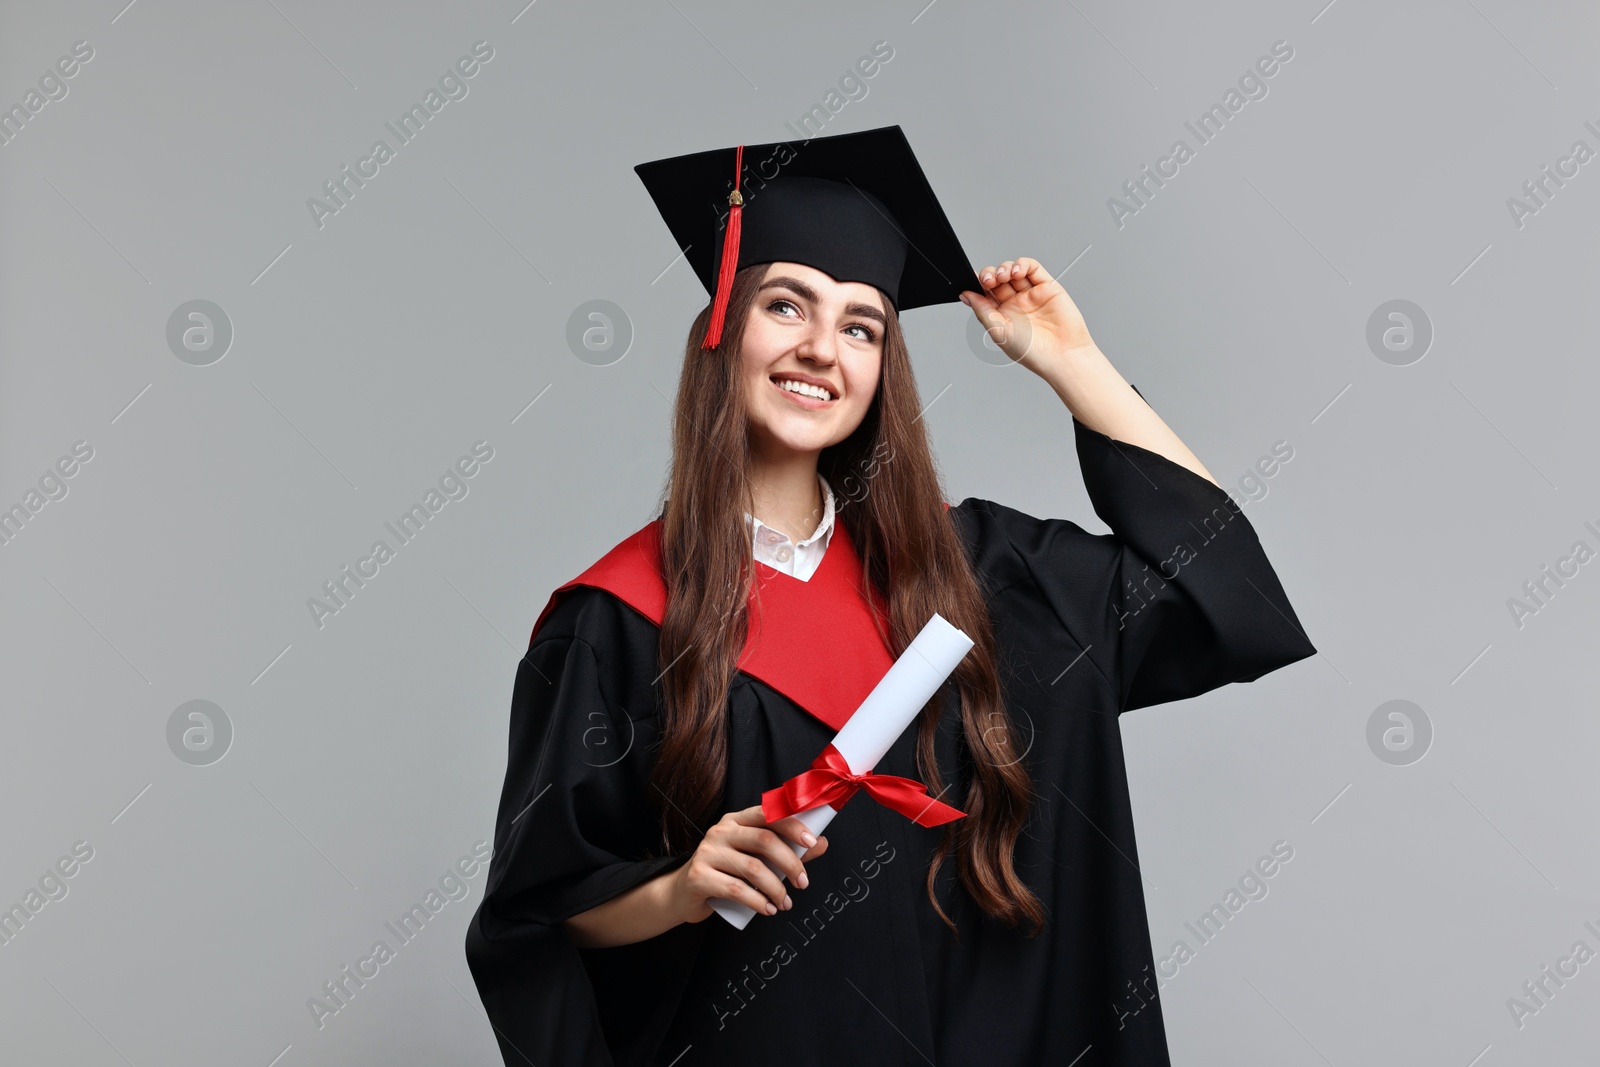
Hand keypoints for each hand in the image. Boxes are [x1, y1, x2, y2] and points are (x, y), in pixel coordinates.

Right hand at [668, 804, 829, 922]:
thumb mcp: (754, 858)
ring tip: (785, 903)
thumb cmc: (725, 873)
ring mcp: (707, 852)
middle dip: (790, 863)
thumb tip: (821, 843)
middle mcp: (721, 831)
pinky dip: (757, 901)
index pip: (769, 813)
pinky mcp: (698, 875)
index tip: (812, 843)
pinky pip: (736, 889)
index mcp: (737, 820)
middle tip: (803, 883)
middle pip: (764, 840)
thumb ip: (787, 850)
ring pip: (753, 868)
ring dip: (776, 889)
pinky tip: (768, 909)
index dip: (793, 826)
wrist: (683, 893)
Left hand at [961, 257, 1097, 376]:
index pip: (985, 294)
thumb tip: (965, 294)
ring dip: (1004, 268)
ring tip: (1003, 276)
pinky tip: (1016, 271)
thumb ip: (981, 310)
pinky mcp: (1047, 286)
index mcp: (1001, 317)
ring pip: (1013, 271)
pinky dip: (1022, 264)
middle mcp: (1015, 305)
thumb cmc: (1033, 351)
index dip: (977, 284)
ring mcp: (1031, 294)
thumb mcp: (999, 331)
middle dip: (990, 275)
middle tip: (989, 280)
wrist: (1063, 355)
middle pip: (997, 280)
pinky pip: (1032, 268)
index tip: (970, 280)